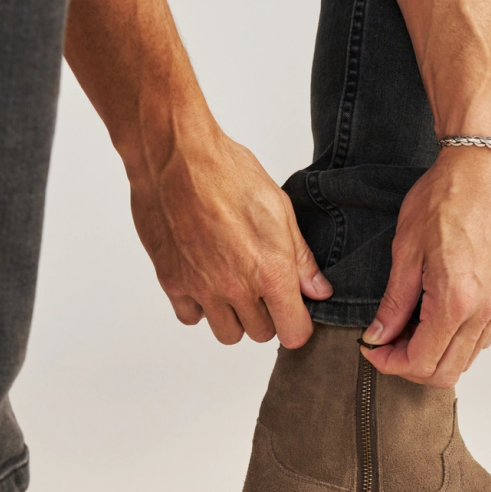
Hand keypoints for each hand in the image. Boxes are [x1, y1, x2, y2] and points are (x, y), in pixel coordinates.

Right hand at [128, 123, 331, 346]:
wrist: (175, 157)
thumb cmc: (228, 173)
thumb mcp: (280, 210)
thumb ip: (300, 258)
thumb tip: (318, 290)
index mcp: (270, 270)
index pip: (293, 332)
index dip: (298, 325)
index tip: (295, 313)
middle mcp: (236, 287)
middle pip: (261, 334)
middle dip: (268, 317)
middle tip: (263, 289)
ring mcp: (202, 288)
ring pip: (227, 333)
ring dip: (234, 317)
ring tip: (234, 286)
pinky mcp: (172, 282)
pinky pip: (191, 317)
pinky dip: (199, 307)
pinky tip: (205, 280)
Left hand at [359, 149, 490, 387]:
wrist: (483, 169)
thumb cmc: (445, 198)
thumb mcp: (406, 251)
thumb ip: (394, 302)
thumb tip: (379, 335)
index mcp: (455, 300)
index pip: (422, 362)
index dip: (391, 364)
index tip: (373, 349)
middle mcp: (483, 309)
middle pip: (447, 372)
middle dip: (411, 366)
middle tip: (387, 344)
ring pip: (467, 358)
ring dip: (435, 355)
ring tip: (409, 329)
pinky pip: (482, 337)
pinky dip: (457, 340)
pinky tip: (435, 317)